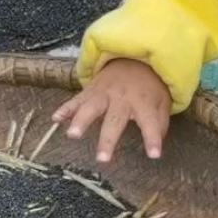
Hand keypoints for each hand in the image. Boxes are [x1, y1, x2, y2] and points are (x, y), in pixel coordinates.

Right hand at [54, 59, 171, 162]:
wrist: (133, 58)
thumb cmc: (149, 87)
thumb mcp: (162, 103)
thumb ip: (159, 124)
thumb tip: (156, 144)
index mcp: (143, 103)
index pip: (150, 123)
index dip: (152, 139)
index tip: (154, 155)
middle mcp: (122, 98)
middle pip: (114, 120)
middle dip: (107, 140)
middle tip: (102, 159)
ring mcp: (104, 93)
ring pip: (91, 107)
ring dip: (81, 121)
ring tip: (72, 135)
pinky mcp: (90, 91)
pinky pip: (76, 100)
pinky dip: (65, 109)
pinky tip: (55, 118)